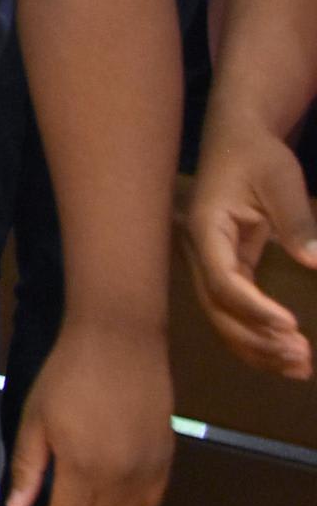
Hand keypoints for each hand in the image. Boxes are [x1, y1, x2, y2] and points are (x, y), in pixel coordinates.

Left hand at [7, 320, 172, 505]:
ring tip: (84, 488)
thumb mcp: (35, 417)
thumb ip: (28, 467)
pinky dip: (132, 501)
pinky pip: (151, 499)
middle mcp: (121, 480)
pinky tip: (116, 480)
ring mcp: (148, 470)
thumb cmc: (67, 374)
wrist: (117, 340)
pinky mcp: (167, 458)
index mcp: (83, 470)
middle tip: (57, 497)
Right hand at [184, 117, 316, 376]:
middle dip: (258, 340)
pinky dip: (258, 336)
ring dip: (258, 348)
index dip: (255, 309)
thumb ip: (296, 221)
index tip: (292, 325)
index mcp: (206, 228)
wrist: (240, 138)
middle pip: (218, 311)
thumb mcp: (280, 179)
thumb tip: (315, 263)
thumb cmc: (258, 154)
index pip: (223, 281)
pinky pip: (236, 312)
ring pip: (224, 320)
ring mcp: (211, 264)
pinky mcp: (227, 270)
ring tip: (300, 366)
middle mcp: (200, 253)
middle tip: (302, 355)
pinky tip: (285, 356)